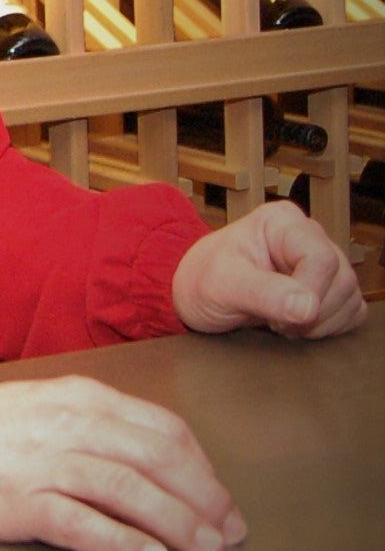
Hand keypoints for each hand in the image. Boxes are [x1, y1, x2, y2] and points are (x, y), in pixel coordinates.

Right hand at [0, 375, 245, 550]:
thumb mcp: (44, 406)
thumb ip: (94, 423)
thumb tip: (152, 458)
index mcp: (80, 396)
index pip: (163, 428)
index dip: (202, 467)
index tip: (220, 499)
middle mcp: (69, 424)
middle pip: (158, 459)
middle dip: (204, 498)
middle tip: (228, 532)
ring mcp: (45, 463)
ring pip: (131, 490)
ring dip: (179, 523)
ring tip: (206, 550)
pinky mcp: (22, 502)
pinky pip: (84, 523)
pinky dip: (124, 543)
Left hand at [172, 201, 365, 339]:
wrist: (196, 295)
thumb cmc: (203, 281)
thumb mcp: (221, 285)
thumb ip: (262, 293)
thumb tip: (307, 307)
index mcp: (282, 222)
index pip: (321, 258)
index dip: (308, 294)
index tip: (278, 318)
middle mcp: (308, 236)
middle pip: (342, 279)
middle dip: (311, 312)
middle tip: (273, 322)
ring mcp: (323, 262)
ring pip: (351, 298)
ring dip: (320, 323)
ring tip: (279, 322)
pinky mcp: (330, 288)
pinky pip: (353, 312)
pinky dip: (330, 328)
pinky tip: (297, 326)